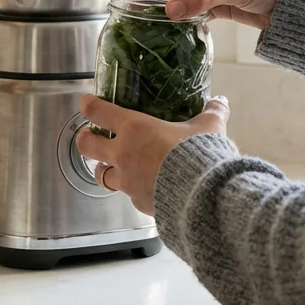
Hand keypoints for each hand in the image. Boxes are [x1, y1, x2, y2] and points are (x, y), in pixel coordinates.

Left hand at [75, 94, 230, 214]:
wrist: (201, 195)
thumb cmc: (199, 154)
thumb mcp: (209, 126)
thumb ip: (212, 112)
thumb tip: (220, 101)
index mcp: (135, 129)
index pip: (99, 112)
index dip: (90, 105)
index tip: (87, 102)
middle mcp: (124, 154)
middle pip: (87, 146)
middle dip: (85, 140)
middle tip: (88, 136)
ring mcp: (128, 182)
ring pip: (102, 176)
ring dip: (104, 169)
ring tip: (112, 167)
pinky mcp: (139, 203)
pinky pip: (129, 196)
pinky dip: (133, 191)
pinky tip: (144, 189)